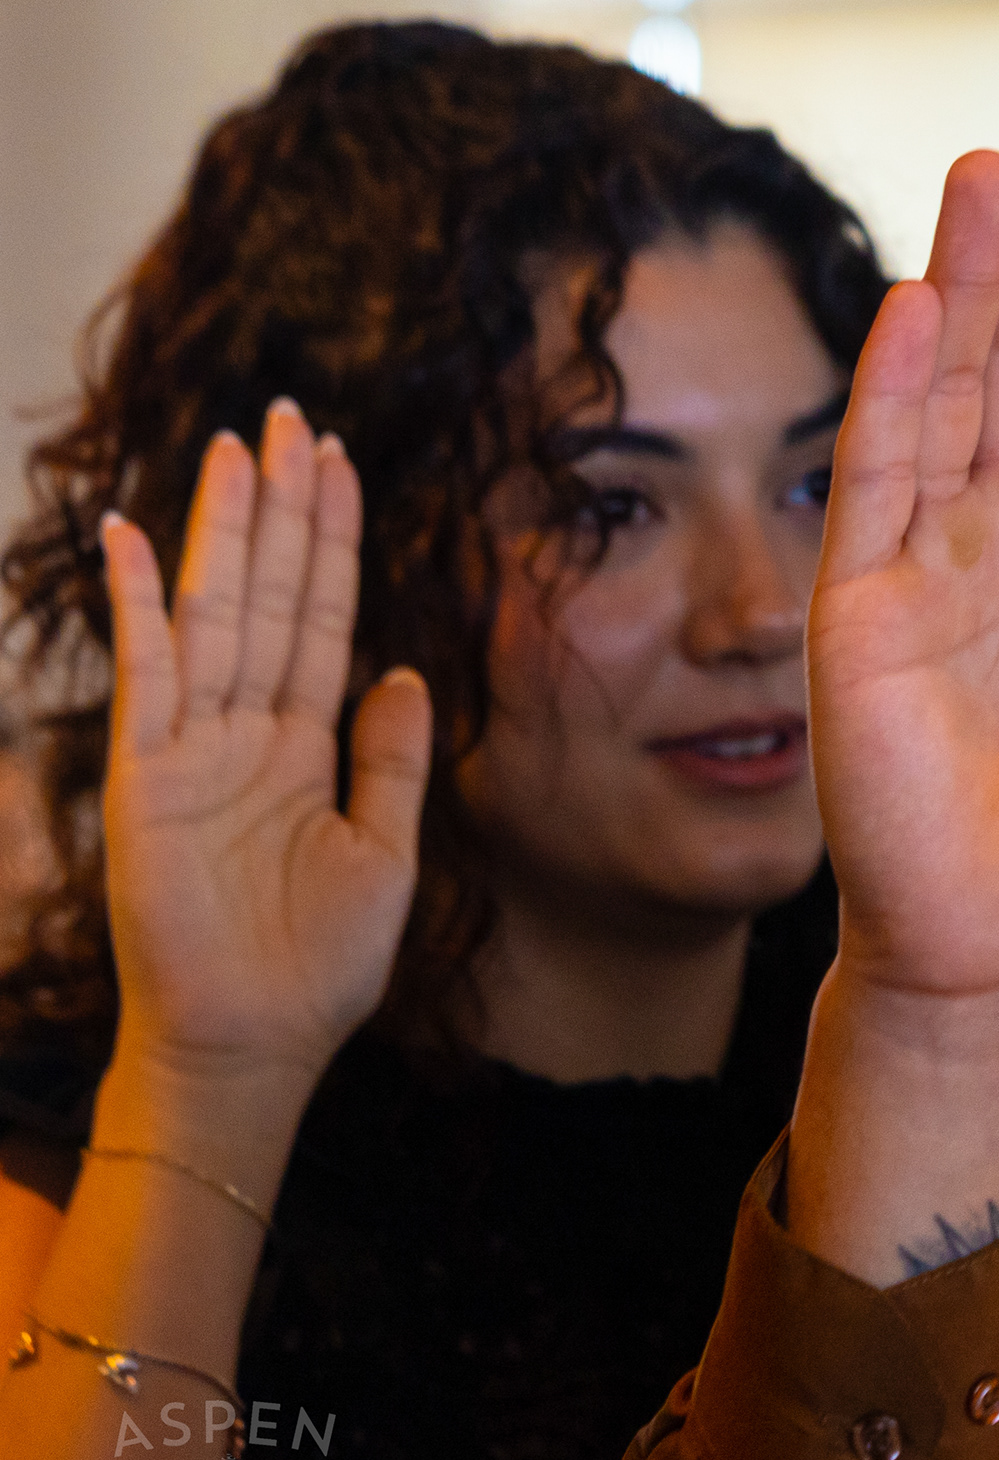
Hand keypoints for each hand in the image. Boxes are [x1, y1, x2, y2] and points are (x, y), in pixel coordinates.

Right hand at [96, 401, 432, 1090]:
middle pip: (270, 594)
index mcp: (306, 746)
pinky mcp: (147, 775)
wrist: (254, 1042)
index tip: (343, 466)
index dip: (333, 543)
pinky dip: (136, 603)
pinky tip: (129, 535)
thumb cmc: (319, 965)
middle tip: (292, 417)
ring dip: (224, 530)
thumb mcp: (389, 851)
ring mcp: (192, 747)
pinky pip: (144, 673)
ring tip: (235, 448)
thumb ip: (394, 761)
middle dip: (282, 507)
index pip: (323, 618)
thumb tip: (408, 672)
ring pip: (215, 612)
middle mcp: (247, 731)